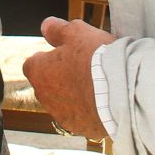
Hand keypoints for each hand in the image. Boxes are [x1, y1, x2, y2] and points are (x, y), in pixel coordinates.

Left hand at [21, 16, 114, 140]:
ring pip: (62, 103)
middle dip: (60, 77)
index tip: (65, 54)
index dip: (48, 58)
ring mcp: (61, 115)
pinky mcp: (79, 128)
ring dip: (72, 96)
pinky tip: (102, 102)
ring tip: (96, 85)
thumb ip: (58, 29)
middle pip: (47, 85)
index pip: (33, 63)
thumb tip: (45, 26)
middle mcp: (44, 97)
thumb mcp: (77, 33)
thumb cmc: (97, 59)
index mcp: (39, 72)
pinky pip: (79, 118)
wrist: (121, 92)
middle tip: (83, 68)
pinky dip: (86, 111)